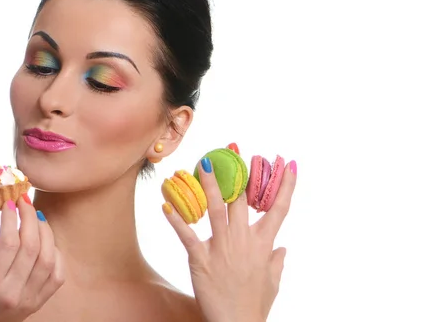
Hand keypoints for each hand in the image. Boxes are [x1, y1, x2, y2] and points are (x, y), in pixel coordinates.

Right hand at [0, 198, 64, 321]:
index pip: (8, 244)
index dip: (11, 218)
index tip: (9, 201)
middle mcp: (11, 293)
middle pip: (31, 248)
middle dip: (30, 219)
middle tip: (24, 201)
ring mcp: (28, 300)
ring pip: (48, 259)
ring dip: (45, 232)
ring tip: (35, 217)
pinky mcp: (38, 302)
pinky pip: (57, 275)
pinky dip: (56, 254)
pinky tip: (45, 241)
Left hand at [163, 158, 296, 321]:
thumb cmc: (255, 304)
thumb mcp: (272, 281)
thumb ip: (277, 261)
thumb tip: (283, 249)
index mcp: (264, 244)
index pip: (278, 208)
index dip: (286, 185)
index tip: (289, 163)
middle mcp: (244, 240)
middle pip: (242, 200)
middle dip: (239, 172)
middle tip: (233, 149)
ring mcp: (222, 248)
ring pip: (216, 209)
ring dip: (209, 184)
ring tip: (202, 162)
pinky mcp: (201, 259)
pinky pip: (187, 235)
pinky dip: (176, 220)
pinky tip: (165, 204)